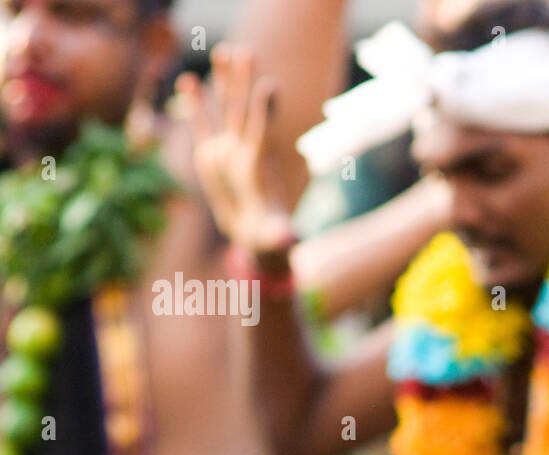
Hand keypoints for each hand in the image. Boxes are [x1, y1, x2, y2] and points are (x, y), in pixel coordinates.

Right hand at [177, 46, 295, 263]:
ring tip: (222, 51)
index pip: (263, 131)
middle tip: (245, 52)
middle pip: (243, 110)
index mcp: (260, 164)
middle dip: (243, 82)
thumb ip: (282, 234)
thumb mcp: (277, 236)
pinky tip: (188, 79)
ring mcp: (226, 150)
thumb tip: (290, 240)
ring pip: (224, 110)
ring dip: (223, 82)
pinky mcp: (210, 156)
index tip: (271, 84)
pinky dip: (196, 103)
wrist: (255, 233)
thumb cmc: (270, 235)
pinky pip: (201, 125)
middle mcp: (243, 150)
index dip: (265, 109)